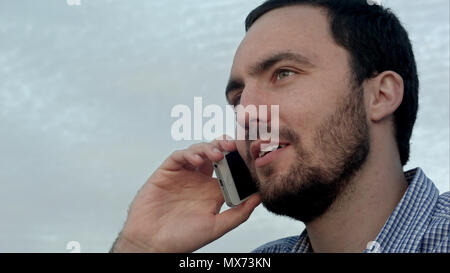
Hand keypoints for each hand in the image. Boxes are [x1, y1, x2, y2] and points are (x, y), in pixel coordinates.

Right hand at [111, 136, 260, 252]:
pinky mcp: (166, 172)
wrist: (152, 243)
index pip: (229, 168)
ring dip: (208, 148)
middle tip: (233, 146)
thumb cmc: (182, 239)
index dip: (237, 160)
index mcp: (212, 192)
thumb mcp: (216, 227)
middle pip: (214, 155)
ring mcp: (183, 175)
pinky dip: (189, 154)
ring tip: (217, 154)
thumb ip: (239, 213)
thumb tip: (259, 198)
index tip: (247, 156)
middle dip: (224, 146)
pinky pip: (179, 156)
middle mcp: (198, 180)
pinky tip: (197, 160)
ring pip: (198, 151)